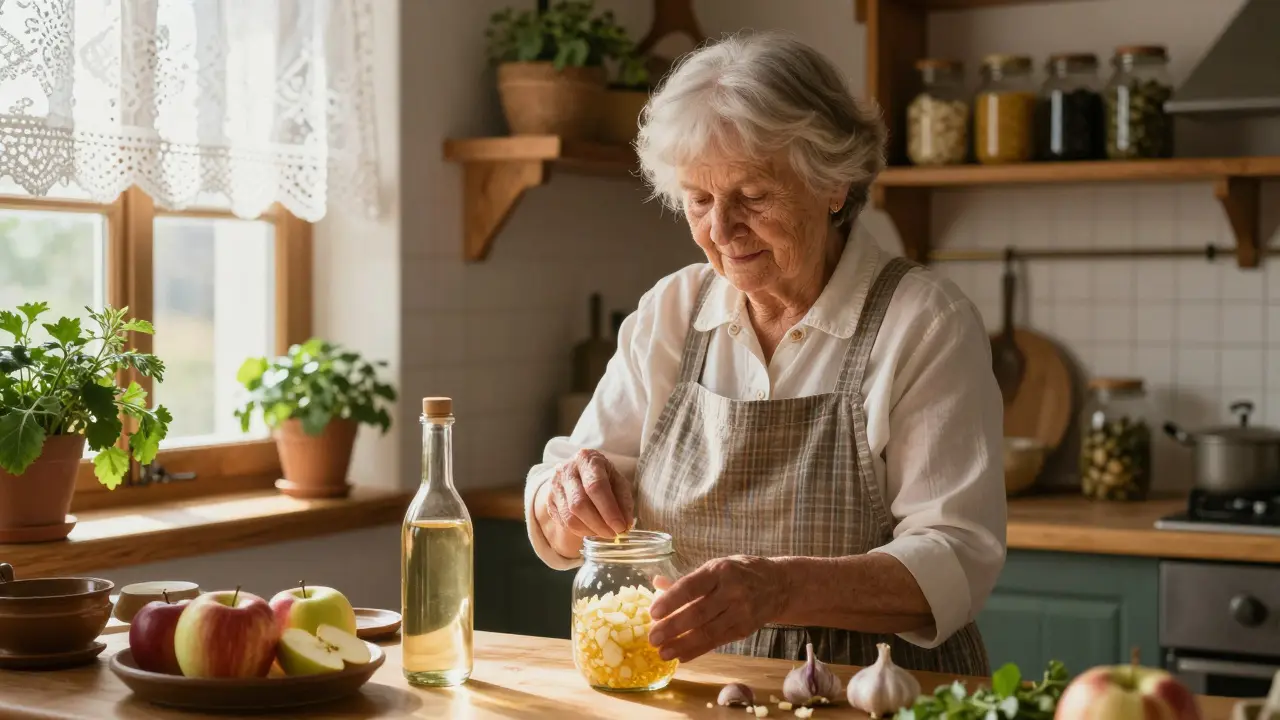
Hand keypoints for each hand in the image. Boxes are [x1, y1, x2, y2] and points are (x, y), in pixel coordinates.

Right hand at [539, 449, 633, 538]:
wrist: (579, 473)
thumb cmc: (603, 477)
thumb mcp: (618, 482)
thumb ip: (623, 501)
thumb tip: (625, 524)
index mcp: (587, 459)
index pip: (596, 486)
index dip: (609, 510)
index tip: (620, 527)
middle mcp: (567, 470)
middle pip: (579, 503)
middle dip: (599, 524)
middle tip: (613, 534)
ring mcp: (555, 486)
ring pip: (570, 517)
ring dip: (590, 530)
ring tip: (604, 532)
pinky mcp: (549, 501)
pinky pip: (564, 523)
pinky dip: (581, 531)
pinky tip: (592, 529)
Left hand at [647, 555, 789, 662]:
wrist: (778, 585)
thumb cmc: (739, 573)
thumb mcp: (716, 567)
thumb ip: (688, 579)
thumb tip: (657, 583)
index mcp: (720, 570)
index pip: (692, 586)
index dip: (671, 600)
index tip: (653, 613)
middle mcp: (732, 591)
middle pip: (698, 613)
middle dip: (673, 627)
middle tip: (652, 638)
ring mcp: (740, 612)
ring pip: (707, 632)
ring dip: (682, 644)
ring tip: (662, 653)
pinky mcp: (744, 630)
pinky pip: (717, 642)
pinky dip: (697, 651)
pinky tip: (680, 656)